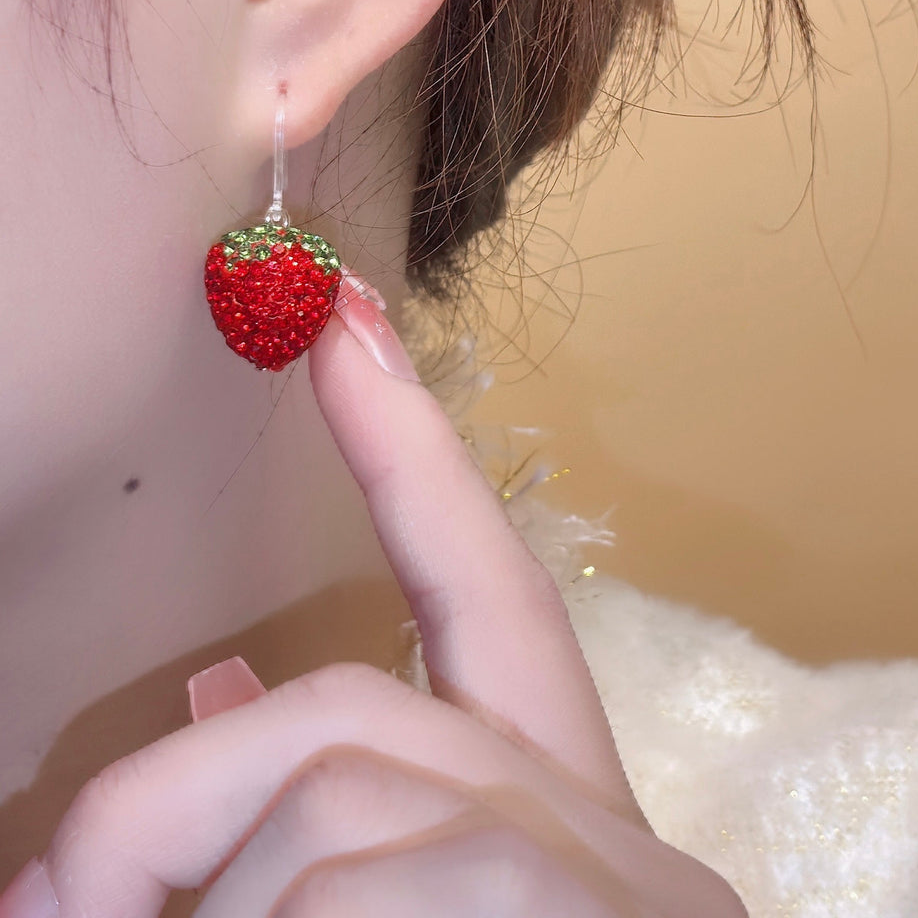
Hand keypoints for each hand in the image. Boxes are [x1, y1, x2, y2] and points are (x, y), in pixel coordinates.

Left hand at [0, 275, 747, 916]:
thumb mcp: (384, 911)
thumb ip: (308, 802)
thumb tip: (224, 678)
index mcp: (553, 809)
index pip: (480, 588)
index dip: (408, 447)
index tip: (334, 312)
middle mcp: (604, 832)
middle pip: (356, 723)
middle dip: (170, 798)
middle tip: (54, 900)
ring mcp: (609, 889)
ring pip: (336, 812)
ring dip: (206, 905)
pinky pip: (353, 899)